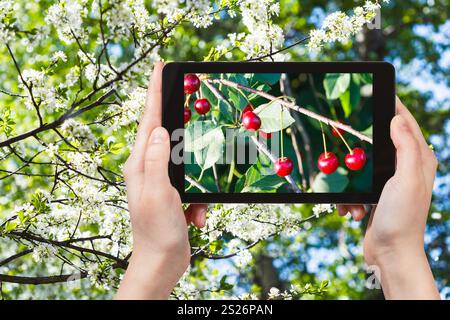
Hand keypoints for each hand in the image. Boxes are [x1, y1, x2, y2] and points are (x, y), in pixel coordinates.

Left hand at [115, 62, 206, 299]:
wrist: (162, 262)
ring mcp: (162, 181)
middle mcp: (148, 168)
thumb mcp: (158, 193)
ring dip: (197, 185)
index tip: (159, 66)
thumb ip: (158, 159)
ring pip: (187, 164)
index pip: (149, 120)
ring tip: (194, 211)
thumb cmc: (156, 231)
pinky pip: (194, 186)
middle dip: (185, 135)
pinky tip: (195, 218)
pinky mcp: (174, 193)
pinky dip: (199, 202)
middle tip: (197, 124)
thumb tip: (160, 129)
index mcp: (140, 163)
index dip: (154, 92)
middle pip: (169, 136)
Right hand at [337, 97, 439, 298]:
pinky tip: (353, 210)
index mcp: (419, 159)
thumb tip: (397, 119)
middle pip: (381, 141)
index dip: (392, 105)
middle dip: (362, 145)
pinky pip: (356, 185)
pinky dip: (350, 196)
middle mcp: (407, 168)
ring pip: (363, 165)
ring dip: (352, 180)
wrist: (391, 253)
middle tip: (346, 138)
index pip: (406, 123)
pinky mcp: (376, 195)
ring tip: (353, 199)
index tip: (374, 91)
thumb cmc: (402, 217)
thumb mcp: (406, 179)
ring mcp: (390, 182)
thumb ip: (405, 148)